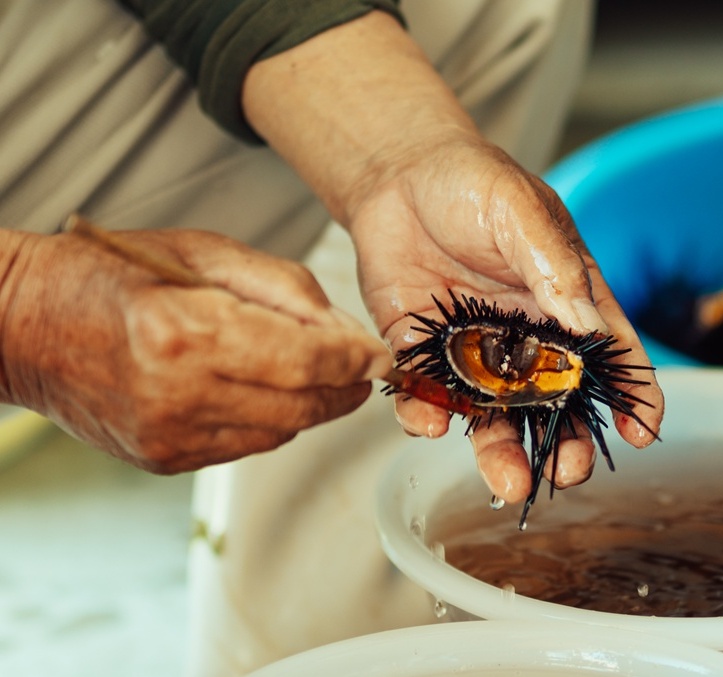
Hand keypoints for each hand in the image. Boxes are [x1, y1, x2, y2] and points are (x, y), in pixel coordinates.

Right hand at [0, 228, 391, 472]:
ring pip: (280, 431)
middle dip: (345, 388)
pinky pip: (245, 446)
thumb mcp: (201, 251)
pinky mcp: (162, 459)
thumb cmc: (109, 274)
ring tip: (315, 374)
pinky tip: (261, 391)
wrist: (23, 325)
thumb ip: (282, 286)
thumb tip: (345, 327)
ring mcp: (168, 434)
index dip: (354, 360)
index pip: (304, 360)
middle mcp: (177, 392)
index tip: (379, 354)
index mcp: (184, 330)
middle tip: (363, 370)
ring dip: (311, 406)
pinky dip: (269, 420)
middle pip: (302, 405)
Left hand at [241, 11, 664, 502]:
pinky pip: (427, 396)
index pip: (612, 356)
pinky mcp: (424, 354)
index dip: (634, 396)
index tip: (642, 434)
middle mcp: (526, 337)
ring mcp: (475, 351)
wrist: (397, 172)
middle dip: (564, 444)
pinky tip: (427, 424)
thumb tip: (587, 326)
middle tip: (565, 474)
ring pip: (495, 415)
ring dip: (501, 453)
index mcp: (568, 301)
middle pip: (556, 404)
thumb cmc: (475, 181)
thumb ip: (555, 268)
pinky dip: (425, 415)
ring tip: (507, 484)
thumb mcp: (524, 213)